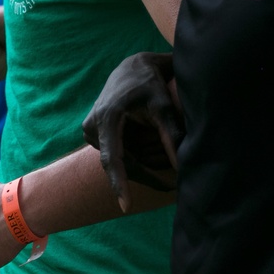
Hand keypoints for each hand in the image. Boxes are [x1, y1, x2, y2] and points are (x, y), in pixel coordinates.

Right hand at [82, 52, 183, 208]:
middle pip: (119, 162)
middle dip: (142, 173)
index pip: (112, 158)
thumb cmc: (150, 83)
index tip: (125, 206)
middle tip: (169, 185)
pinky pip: (115, 153)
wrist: (132, 67)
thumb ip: (171, 135)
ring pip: (117, 160)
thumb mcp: (163, 105)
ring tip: (160, 154)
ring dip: (138, 161)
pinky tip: (147, 146)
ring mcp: (90, 130)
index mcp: (106, 117)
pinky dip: (132, 155)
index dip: (119, 183)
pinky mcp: (93, 132)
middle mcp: (92, 126)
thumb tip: (182, 167)